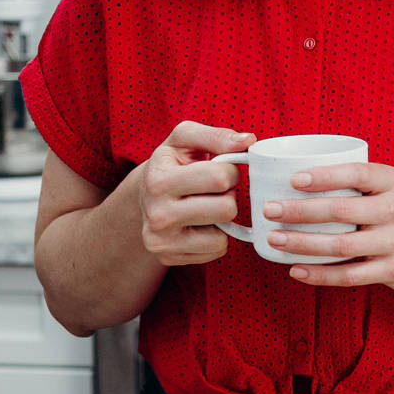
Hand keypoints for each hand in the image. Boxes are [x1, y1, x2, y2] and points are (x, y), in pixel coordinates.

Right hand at [139, 121, 253, 265]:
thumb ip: (217, 136)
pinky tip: (199, 224)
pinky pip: (216, 251)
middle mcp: (157, 214)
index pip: (220, 178)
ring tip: (205, 205)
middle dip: (228, 196)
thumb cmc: (172, 164)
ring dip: (222, 219)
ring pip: (222, 235)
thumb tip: (248, 141)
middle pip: (226, 209)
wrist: (144, 196)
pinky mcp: (169, 258)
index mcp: (159, 180)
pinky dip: (215, 237)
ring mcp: (161, 240)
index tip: (219, 170)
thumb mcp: (185, 139)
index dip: (230, 171)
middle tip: (213, 191)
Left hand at [264, 160, 393, 291]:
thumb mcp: (390, 189)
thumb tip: (293, 178)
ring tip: (275, 239)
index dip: (325, 176)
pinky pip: (349, 275)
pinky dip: (320, 274)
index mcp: (392, 182)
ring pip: (341, 245)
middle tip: (270, 210)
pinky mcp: (392, 271)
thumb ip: (355, 182)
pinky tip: (296, 270)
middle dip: (301, 211)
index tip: (293, 179)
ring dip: (303, 243)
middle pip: (342, 211)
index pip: (357, 174)